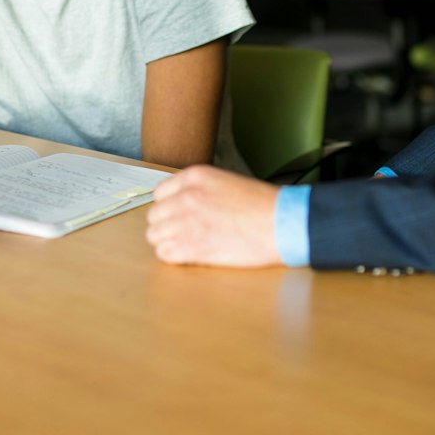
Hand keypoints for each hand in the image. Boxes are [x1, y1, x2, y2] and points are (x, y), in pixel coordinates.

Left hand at [146, 165, 281, 266]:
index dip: (169, 207)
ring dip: (167, 241)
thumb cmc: (261, 204)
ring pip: (154, 236)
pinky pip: (164, 254)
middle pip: (154, 216)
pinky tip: (189, 255)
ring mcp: (185, 222)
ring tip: (187, 245)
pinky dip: (173, 256)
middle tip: (183, 233)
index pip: (159, 194)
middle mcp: (185, 197)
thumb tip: (181, 204)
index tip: (178, 215)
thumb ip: (199, 190)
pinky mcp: (191, 247)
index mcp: (194, 177)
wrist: (280, 223)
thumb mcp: (225, 181)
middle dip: (166, 226)